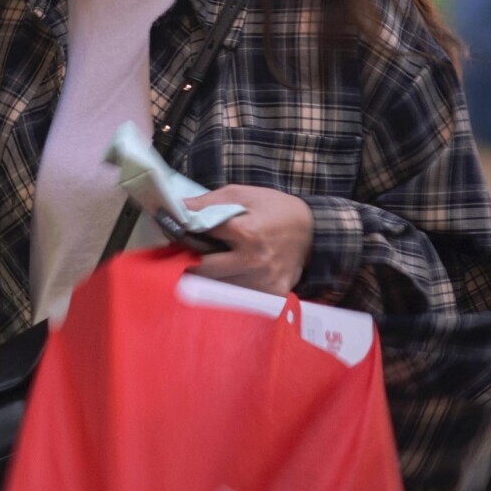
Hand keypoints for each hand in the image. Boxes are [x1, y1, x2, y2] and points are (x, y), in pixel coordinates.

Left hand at [183, 185, 314, 296]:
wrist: (315, 230)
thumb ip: (208, 201)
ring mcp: (263, 281)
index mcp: (246, 233)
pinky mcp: (272, 294)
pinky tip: (229, 275)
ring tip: (207, 263)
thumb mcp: (243, 194)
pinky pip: (239, 296)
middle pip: (203, 270)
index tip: (175, 231)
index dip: (184, 231)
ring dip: (208, 277)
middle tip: (184, 254)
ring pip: (218, 286)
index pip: (200, 235)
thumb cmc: (276, 209)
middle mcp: (253, 261)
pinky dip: (229, 287)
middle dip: (189, 261)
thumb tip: (178, 208)